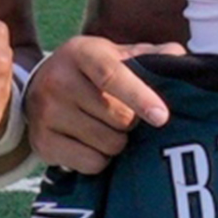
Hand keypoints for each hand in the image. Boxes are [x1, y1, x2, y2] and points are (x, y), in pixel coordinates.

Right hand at [25, 35, 184, 173]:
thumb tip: (177, 56)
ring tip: (105, 127)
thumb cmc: (92, 71)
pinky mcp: (42, 142)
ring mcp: (45, 112)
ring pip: (107, 144)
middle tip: (121, 114)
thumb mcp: (116, 54)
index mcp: (81, 52)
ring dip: (116, 141)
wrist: (40, 85)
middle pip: (118, 118)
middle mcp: (58, 80)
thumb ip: (150, 55)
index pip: (112, 76)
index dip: (140, 97)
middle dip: (131, 122)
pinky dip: (100, 159)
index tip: (161, 117)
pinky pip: (91, 164)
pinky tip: (90, 142)